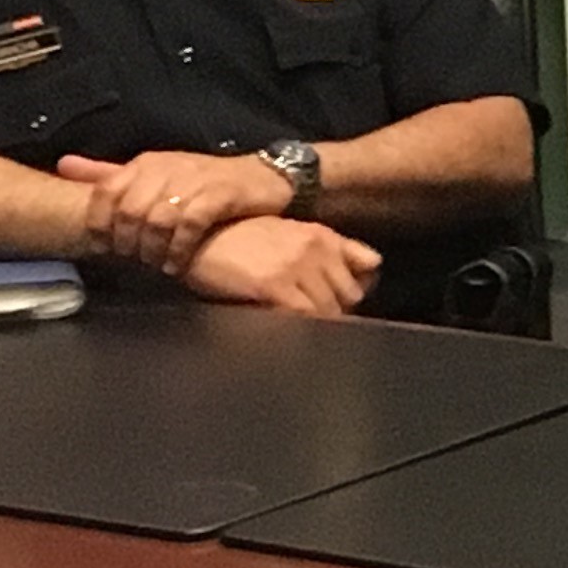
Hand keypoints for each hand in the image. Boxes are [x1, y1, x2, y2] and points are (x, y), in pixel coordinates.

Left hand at [60, 148, 298, 271]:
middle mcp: (168, 168)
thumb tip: (63, 166)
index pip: (106, 191)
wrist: (265, 176)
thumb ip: (109, 173)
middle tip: (134, 261)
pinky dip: (179, 249)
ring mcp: (195, 181)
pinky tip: (178, 264)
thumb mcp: (154, 172)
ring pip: (157, 220)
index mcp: (147, 163)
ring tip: (157, 267)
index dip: (99, 224)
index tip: (102, 248)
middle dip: (127, 243)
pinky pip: (189, 225)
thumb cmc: (204, 180)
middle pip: (130, 211)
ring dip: (153, 250)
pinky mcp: (221, 195)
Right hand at [177, 216, 379, 317]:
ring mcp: (297, 266)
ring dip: (319, 325)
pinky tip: (287, 332)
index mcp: (324, 236)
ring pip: (330, 310)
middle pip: (351, 294)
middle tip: (318, 324)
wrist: (198, 235)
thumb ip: (329, 251)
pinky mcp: (274, 285)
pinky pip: (303, 316)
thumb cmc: (239, 237)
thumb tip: (366, 271)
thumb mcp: (291, 234)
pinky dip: (300, 328)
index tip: (344, 303)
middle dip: (338, 311)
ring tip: (301, 333)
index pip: (370, 267)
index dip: (358, 290)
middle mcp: (317, 248)